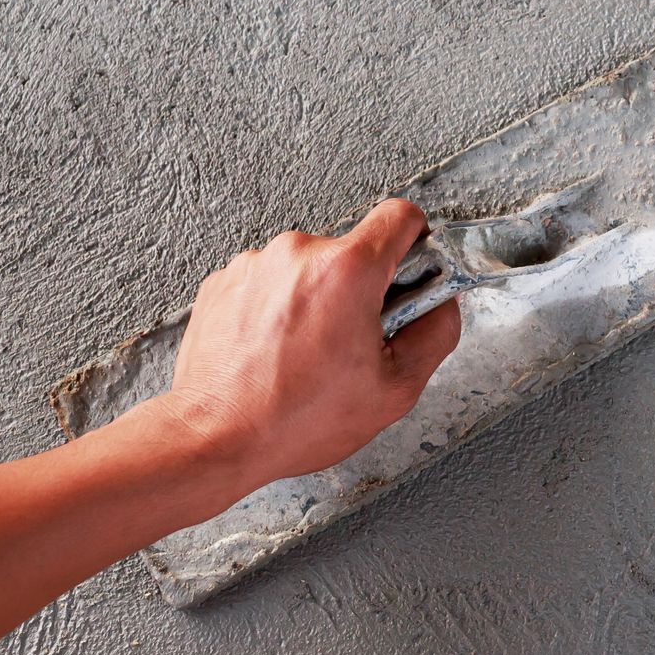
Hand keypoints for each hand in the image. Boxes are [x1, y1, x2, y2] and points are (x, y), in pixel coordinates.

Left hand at [165, 199, 462, 489]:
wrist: (214, 438)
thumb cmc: (296, 419)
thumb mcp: (396, 389)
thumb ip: (436, 333)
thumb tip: (441, 304)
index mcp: (347, 270)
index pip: (400, 216)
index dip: (416, 244)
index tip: (411, 276)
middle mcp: (297, 252)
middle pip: (354, 252)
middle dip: (364, 289)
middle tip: (355, 342)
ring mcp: (254, 264)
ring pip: (310, 269)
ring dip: (319, 300)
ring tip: (309, 354)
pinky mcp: (224, 281)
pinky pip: (272, 282)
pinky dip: (281, 309)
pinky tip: (277, 352)